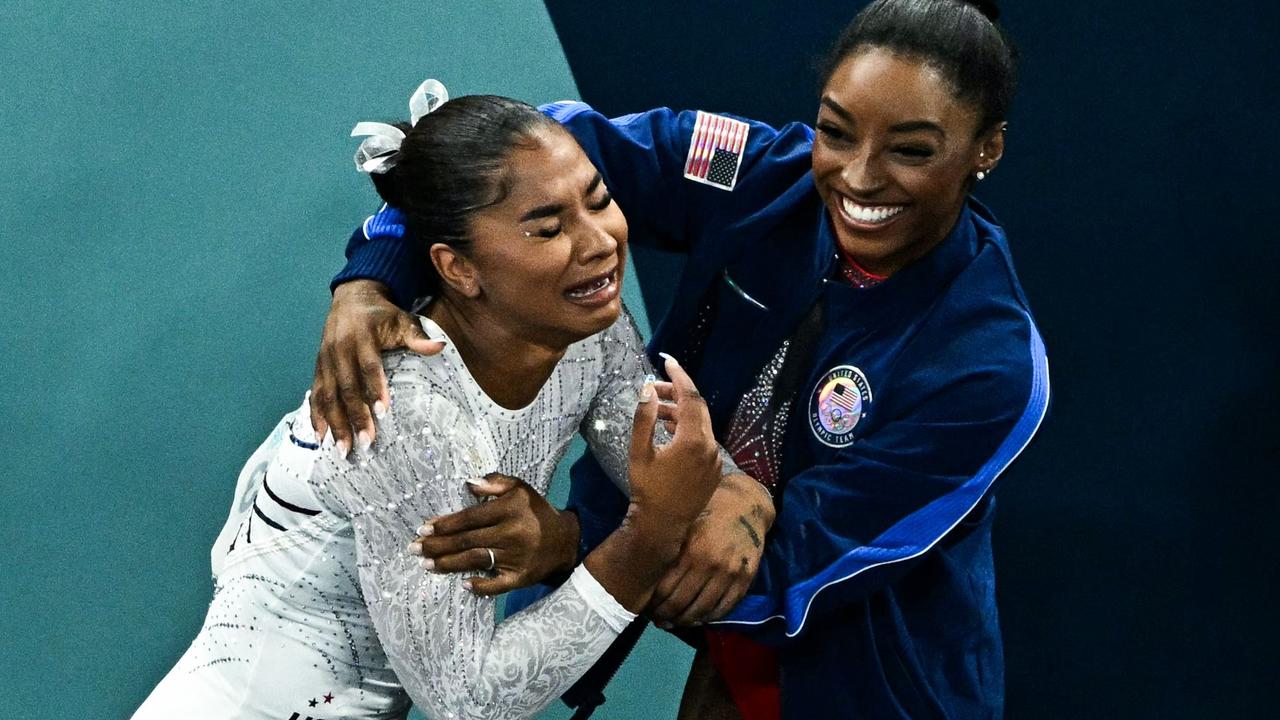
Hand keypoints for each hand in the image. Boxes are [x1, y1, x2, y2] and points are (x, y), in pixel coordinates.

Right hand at [310, 280, 444, 455]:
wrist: (352, 298)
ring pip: (328, 394)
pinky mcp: (318, 367)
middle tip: (366, 443)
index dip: (374, 389)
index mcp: (362, 336)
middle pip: (346, 386)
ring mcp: (325, 359)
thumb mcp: (402, 319)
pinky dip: (317, 415)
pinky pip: (315, 393)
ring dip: (334, 423)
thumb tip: (439, 346)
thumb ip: (417, 336)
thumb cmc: (383, 314)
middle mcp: (339, 348)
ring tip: (343, 449)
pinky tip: (321, 437)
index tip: (382, 413)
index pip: (369, 366)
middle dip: (355, 416)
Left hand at [408, 473, 580, 595]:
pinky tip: (463, 585)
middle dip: (438, 545)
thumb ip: (495, 482)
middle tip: (414, 548)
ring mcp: (516, 558)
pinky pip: (498, 584)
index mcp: (509, 510)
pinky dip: (481, 585)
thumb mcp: (520, 488)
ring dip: (448, 564)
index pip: (471, 518)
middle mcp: (511, 534)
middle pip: (467, 541)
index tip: (424, 527)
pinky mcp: (521, 577)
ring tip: (426, 565)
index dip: (446, 524)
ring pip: (476, 561)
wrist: (565, 540)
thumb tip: (468, 483)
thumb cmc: (535, 511)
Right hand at [580, 356, 723, 611]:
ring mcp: (715, 459)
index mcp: (693, 439)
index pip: (690, 396)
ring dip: (681, 412)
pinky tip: (670, 431)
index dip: (679, 375)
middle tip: (655, 388)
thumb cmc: (647, 489)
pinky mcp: (714, 469)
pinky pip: (704, 440)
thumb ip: (644, 418)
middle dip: (678, 393)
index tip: (667, 360)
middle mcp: (710, 446)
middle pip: (698, 408)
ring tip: (657, 410)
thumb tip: (648, 389)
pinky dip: (688, 429)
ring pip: (701, 424)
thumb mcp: (640, 452)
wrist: (663, 525)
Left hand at [649, 474, 774, 626]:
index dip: (652, 603)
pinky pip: (724, 608)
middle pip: (680, 603)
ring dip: (684, 621)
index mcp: (690, 549)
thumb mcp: (684, 522)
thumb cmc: (708, 510)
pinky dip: (708, 618)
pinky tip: (697, 618)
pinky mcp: (745, 580)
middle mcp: (710, 564)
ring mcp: (729, 574)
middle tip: (656, 619)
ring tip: (673, 622)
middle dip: (664, 615)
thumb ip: (668, 546)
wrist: (746, 504)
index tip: (645, 607)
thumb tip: (643, 572)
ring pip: (701, 610)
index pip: (664, 588)